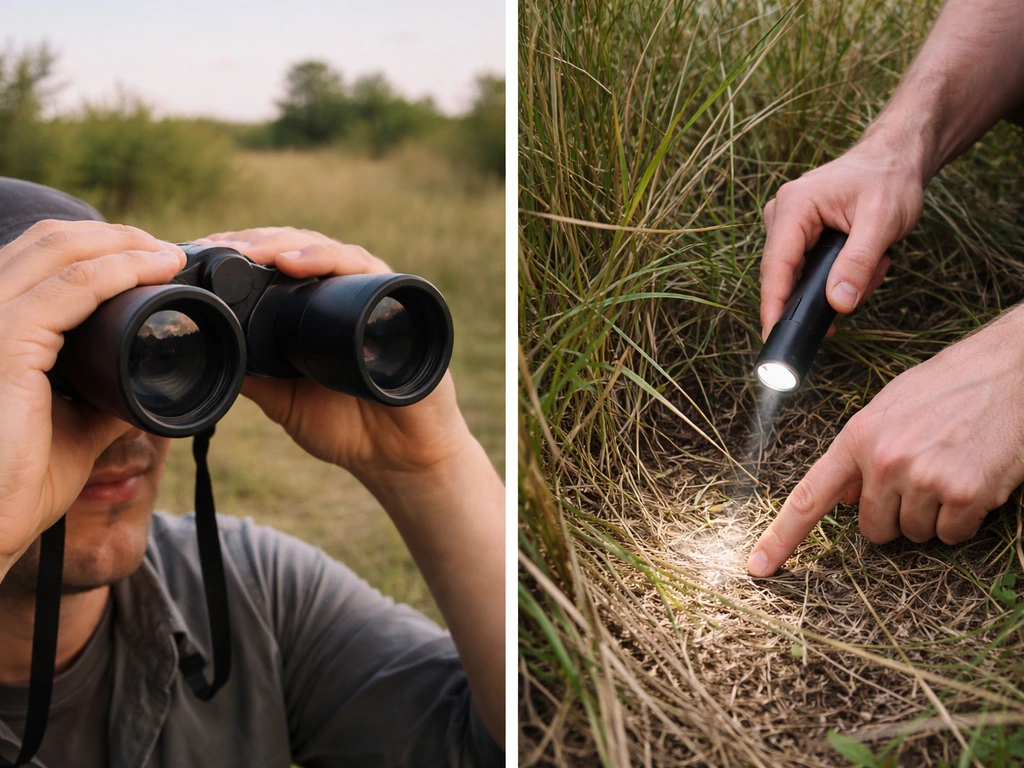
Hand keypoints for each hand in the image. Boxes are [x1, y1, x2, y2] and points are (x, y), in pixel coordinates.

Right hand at [0, 220, 184, 571]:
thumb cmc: (14, 486)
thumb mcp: (70, 428)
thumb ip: (100, 397)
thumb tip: (141, 380)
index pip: (40, 262)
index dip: (96, 249)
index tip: (150, 259)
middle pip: (48, 242)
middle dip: (114, 236)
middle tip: (166, 249)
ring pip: (60, 251)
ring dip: (124, 243)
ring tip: (168, 254)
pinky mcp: (5, 343)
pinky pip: (71, 288)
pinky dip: (120, 269)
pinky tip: (155, 268)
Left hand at [195, 227, 470, 483]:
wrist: (397, 457)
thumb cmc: (347, 427)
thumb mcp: (282, 399)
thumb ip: (252, 374)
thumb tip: (205, 348)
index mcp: (314, 309)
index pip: (276, 262)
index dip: (240, 252)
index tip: (199, 252)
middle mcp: (343, 293)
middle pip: (296, 248)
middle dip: (253, 243)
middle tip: (216, 247)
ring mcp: (372, 293)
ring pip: (324, 249)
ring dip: (283, 246)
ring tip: (249, 253)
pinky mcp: (398, 300)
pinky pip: (363, 267)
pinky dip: (327, 259)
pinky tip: (294, 264)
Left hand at [747, 308, 1023, 576]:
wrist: (1009, 369)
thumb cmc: (948, 387)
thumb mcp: (888, 409)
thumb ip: (859, 453)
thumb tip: (841, 499)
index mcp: (857, 438)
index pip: (808, 497)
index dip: (780, 537)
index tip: (758, 567)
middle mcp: (883, 461)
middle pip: (873, 529)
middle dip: (894, 515)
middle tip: (922, 477)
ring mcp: (923, 478)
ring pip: (915, 535)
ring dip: (933, 515)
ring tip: (950, 469)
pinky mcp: (964, 493)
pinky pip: (952, 535)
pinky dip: (964, 520)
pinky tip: (973, 480)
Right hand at [760, 129, 925, 340]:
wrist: (895, 158)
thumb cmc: (890, 179)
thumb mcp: (883, 221)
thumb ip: (859, 263)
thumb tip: (838, 304)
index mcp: (794, 206)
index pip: (777, 266)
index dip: (774, 305)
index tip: (774, 335)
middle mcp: (781, 215)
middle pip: (786, 275)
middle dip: (823, 294)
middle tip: (868, 284)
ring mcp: (787, 226)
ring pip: (800, 277)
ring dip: (837, 283)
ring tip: (876, 264)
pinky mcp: (797, 235)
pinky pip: (808, 270)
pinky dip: (837, 276)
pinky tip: (865, 262)